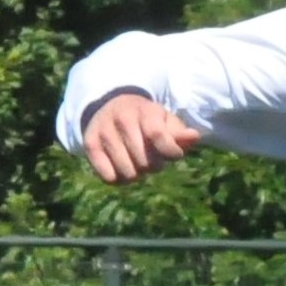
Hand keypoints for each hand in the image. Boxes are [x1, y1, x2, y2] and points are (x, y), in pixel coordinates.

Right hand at [80, 91, 202, 184]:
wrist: (109, 107)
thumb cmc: (145, 119)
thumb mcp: (164, 120)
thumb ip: (179, 132)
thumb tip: (194, 137)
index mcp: (144, 110)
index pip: (159, 136)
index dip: (171, 152)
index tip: (174, 155)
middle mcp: (122, 119)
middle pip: (145, 162)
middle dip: (154, 166)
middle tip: (151, 157)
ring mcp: (104, 132)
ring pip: (128, 173)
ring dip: (137, 174)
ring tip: (136, 162)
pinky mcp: (90, 145)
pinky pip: (109, 177)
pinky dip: (119, 179)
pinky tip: (121, 167)